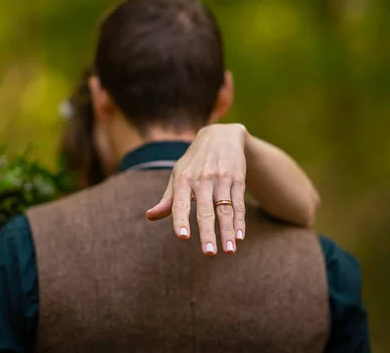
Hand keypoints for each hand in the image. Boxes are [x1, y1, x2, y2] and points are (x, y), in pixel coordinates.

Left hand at [146, 124, 247, 255]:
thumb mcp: (178, 175)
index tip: (182, 237)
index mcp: (183, 179)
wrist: (221, 136)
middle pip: (205, 211)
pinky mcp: (238, 179)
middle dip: (208, 233)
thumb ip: (168, 199)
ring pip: (225, 209)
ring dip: (227, 231)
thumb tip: (150, 217)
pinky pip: (239, 203)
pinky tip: (240, 236)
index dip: (180, 220)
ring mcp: (221, 179)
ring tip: (229, 251)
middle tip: (209, 254)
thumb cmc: (194, 162)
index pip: (180, 203)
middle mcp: (202, 179)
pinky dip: (240, 221)